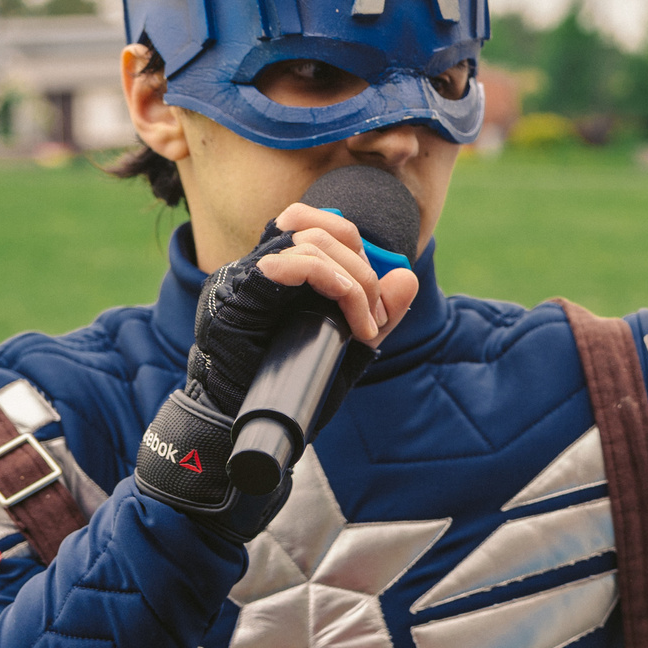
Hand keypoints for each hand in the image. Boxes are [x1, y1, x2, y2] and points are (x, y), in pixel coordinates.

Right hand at [186, 210, 418, 417]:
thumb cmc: (291, 388)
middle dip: (364, 273)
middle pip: (322, 231)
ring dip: (354, 281)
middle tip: (374, 322)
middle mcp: (262, 266)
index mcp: (283, 273)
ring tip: (364, 326)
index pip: (320, 226)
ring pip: (309, 242)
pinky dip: (326, 277)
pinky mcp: (239, 295)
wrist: (247, 421)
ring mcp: (246, 276)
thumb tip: (408, 276)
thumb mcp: (349, 349)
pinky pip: (286, 263)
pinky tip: (344, 304)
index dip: (358, 253)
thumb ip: (378, 316)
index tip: (375, 309)